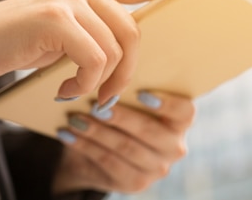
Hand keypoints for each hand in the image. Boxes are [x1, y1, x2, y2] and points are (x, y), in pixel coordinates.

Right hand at [0, 0, 183, 102]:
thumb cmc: (21, 41)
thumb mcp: (64, 31)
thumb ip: (94, 32)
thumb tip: (129, 57)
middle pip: (133, 30)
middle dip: (127, 70)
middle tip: (108, 95)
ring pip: (115, 47)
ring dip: (102, 80)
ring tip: (77, 91)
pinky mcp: (55, 17)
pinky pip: (93, 58)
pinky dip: (84, 82)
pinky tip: (63, 88)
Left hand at [52, 91, 194, 193]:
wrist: (102, 150)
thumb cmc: (120, 111)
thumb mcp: (129, 99)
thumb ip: (128, 87)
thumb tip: (109, 68)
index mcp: (181, 121)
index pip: (184, 111)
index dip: (165, 103)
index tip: (140, 92)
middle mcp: (175, 147)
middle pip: (149, 130)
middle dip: (120, 117)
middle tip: (95, 104)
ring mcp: (157, 168)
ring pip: (125, 147)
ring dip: (97, 131)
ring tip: (74, 118)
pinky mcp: (136, 183)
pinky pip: (108, 162)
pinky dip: (85, 146)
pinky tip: (67, 134)